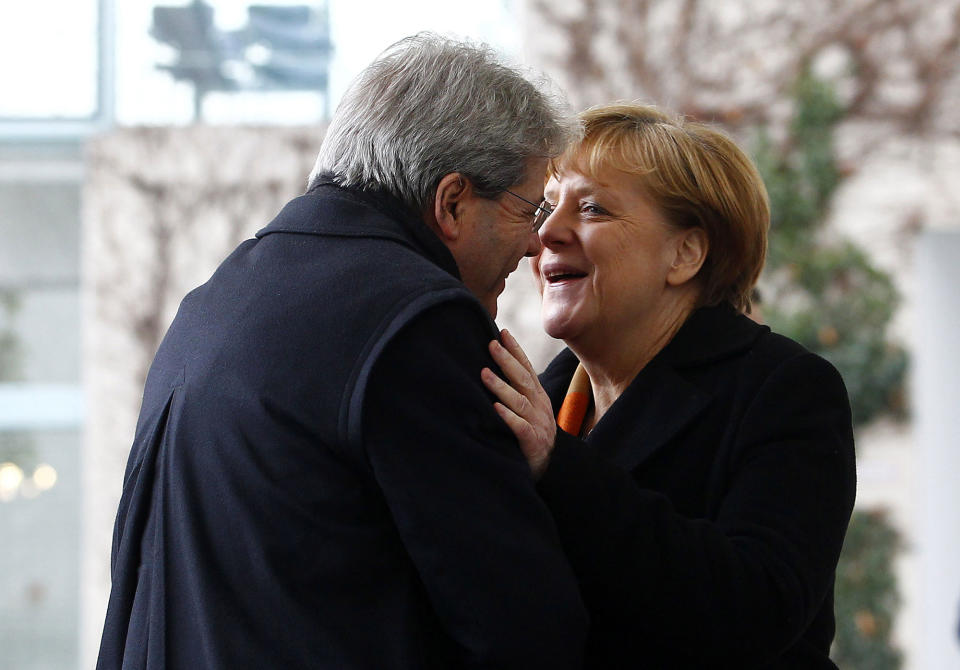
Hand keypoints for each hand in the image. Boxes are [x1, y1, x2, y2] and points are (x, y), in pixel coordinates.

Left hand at [481, 329, 556, 478]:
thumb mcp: (528, 410)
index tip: (502, 333)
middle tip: (491, 345)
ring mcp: (538, 424)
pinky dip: (507, 417)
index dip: (516, 350)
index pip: (527, 368)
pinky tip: (495, 408)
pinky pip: (520, 427)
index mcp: (538, 397)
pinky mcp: (533, 442)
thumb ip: (517, 392)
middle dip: (507, 360)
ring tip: (484, 374)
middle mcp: (539, 407)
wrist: (551, 468)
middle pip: (523, 379)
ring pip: (519, 401)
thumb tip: (493, 369)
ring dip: (501, 386)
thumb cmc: (532, 436)